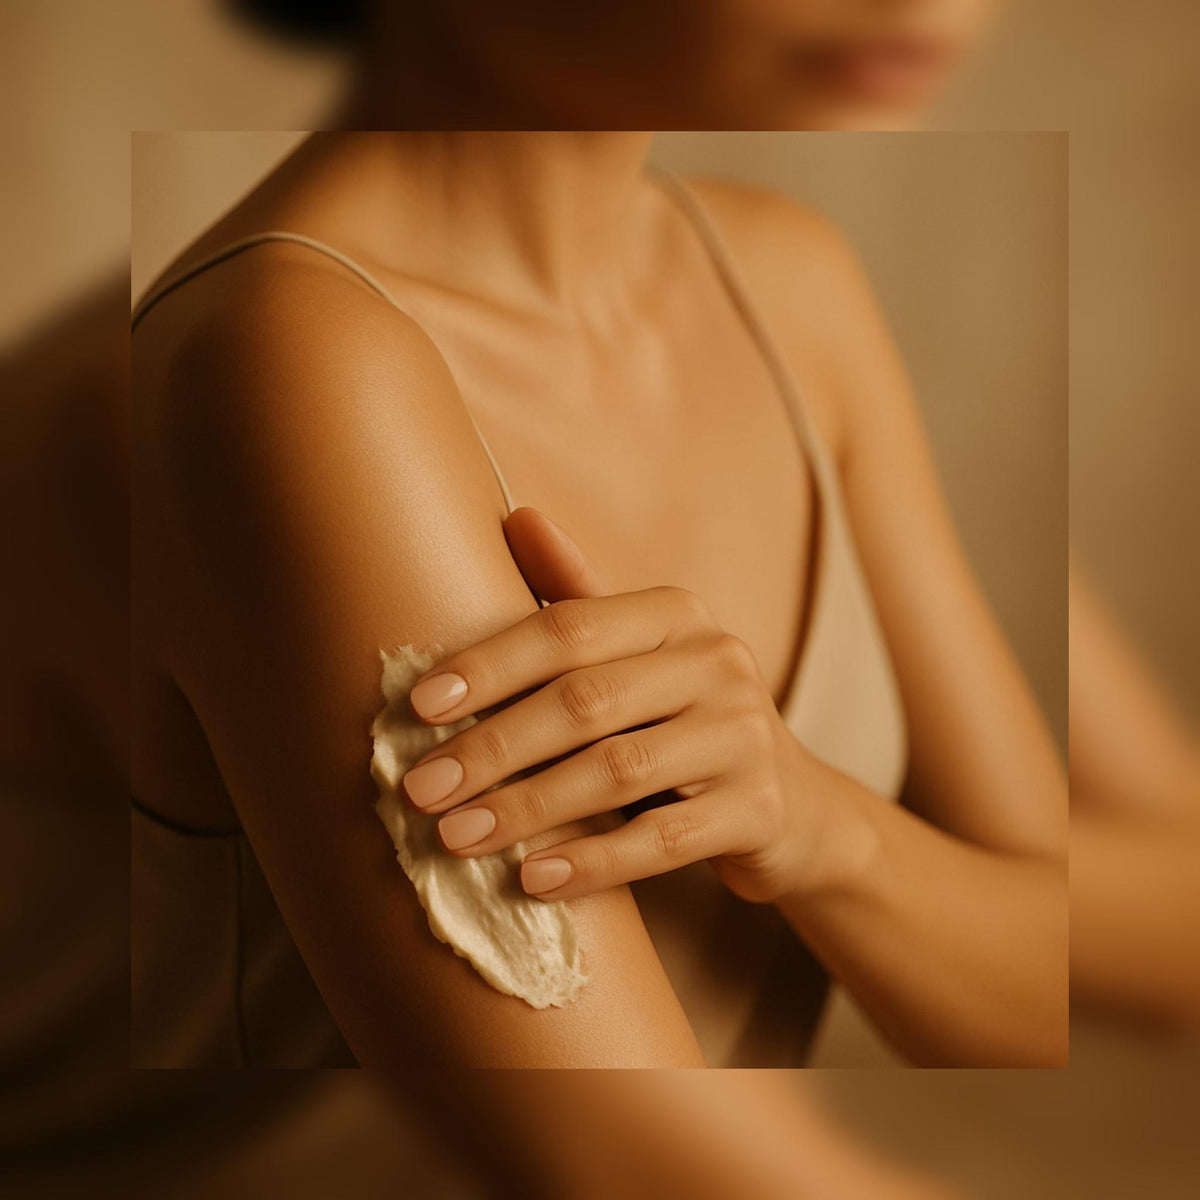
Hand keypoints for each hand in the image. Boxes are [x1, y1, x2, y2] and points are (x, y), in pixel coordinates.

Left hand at [399, 507, 814, 903]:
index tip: (417, 707)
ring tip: (455, 837)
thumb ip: (580, 601)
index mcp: (677, 615)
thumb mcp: (641, 656)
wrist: (791, 803)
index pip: (569, 629)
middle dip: (491, 747)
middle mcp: (718, 662)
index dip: (489, 665)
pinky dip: (592, 861)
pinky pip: (663, 841)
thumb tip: (517, 516)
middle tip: (419, 789)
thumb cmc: (684, 721)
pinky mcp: (759, 809)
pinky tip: (532, 878)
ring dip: (525, 808)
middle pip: (584, 701)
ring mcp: (744, 736)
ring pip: (617, 771)